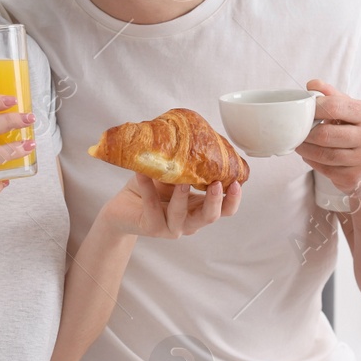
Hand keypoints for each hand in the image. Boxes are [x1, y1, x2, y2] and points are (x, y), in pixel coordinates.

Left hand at [99, 173, 241, 238]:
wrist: (123, 206)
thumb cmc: (152, 188)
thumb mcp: (173, 174)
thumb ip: (187, 164)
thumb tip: (199, 133)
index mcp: (199, 208)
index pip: (224, 210)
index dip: (233, 200)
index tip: (237, 184)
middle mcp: (189, 221)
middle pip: (209, 217)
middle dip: (216, 202)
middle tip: (217, 184)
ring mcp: (171, 227)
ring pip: (183, 218)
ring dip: (183, 198)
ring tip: (182, 182)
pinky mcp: (151, 228)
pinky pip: (153, 209)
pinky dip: (149, 190)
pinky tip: (143, 174)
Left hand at [296, 79, 360, 195]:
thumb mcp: (353, 111)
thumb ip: (333, 96)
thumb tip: (312, 84)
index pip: (334, 106)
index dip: (313, 108)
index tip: (303, 110)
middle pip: (326, 134)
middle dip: (306, 133)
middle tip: (297, 131)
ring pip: (324, 154)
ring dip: (306, 149)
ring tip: (299, 143)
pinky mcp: (354, 177)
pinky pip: (326, 169)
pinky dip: (313, 162)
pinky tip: (310, 156)